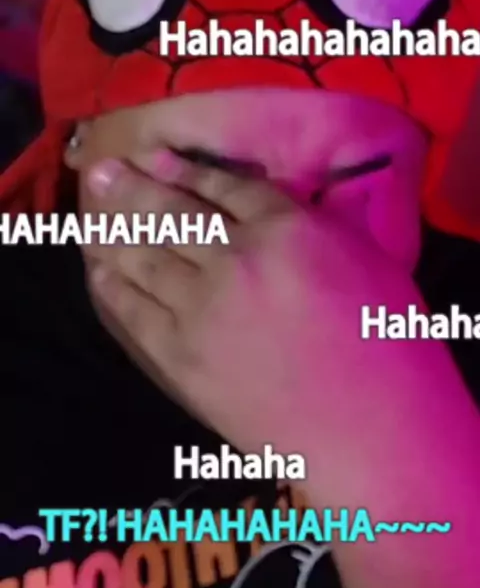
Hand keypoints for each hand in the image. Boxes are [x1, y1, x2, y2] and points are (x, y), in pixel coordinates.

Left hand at [86, 149, 423, 477]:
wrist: (370, 430)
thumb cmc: (387, 343)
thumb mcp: (366, 258)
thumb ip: (312, 224)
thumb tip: (269, 205)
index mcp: (287, 230)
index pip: (224, 189)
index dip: (185, 170)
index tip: (157, 157)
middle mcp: (235, 259)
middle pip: (172, 214)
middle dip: (132, 188)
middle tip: (101, 172)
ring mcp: (203, 309)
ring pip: (146, 257)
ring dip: (113, 231)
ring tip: (90, 212)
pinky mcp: (182, 357)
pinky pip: (135, 312)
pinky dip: (114, 289)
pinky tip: (99, 272)